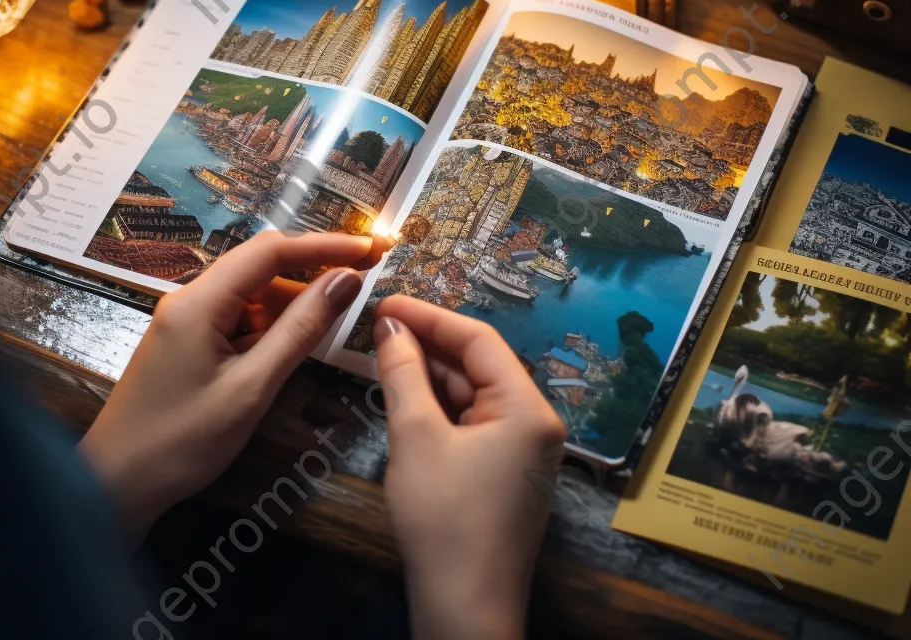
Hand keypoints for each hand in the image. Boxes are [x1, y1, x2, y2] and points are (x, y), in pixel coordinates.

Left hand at [79, 231, 390, 540]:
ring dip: (296, 300)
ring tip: (341, 313)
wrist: (115, 486)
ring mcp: (188, 320)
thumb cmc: (181, 441)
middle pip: (262, 266)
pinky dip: (274, 324)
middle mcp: (191, 298)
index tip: (370, 248)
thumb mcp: (252, 387)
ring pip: (254, 294)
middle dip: (316, 268)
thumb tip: (346, 280)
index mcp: (200, 301)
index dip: (325, 244)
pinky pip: (241, 318)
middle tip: (367, 275)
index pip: (271, 250)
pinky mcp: (190, 342)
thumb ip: (301, 330)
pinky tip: (299, 340)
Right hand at [372, 295, 565, 639]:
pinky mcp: (503, 475)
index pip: (479, 340)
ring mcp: (521, 452)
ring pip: (471, 395)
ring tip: (381, 355)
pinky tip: (403, 396)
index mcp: (528, 408)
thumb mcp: (416, 437)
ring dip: (428, 377)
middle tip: (376, 327)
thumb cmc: (444, 520)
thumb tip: (389, 326)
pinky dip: (437, 409)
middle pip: (477, 365)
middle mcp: (534, 423)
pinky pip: (470, 424)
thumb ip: (403, 373)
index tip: (385, 302)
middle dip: (427, 346)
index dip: (429, 316)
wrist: (464, 614)